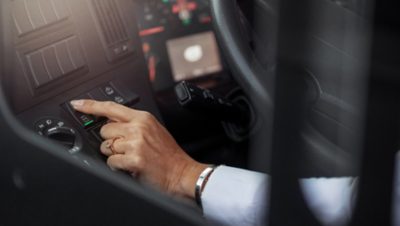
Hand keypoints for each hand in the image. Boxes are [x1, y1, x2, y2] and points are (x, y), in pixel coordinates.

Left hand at [70, 100, 207, 197]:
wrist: (181, 173)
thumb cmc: (169, 155)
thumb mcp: (154, 130)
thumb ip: (133, 124)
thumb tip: (111, 124)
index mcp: (143, 118)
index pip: (111, 108)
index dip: (90, 106)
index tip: (77, 104)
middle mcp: (138, 128)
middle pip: (104, 130)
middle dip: (111, 141)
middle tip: (127, 148)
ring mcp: (136, 143)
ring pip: (106, 147)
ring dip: (115, 155)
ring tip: (131, 158)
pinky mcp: (134, 159)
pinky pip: (111, 162)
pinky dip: (118, 167)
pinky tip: (131, 167)